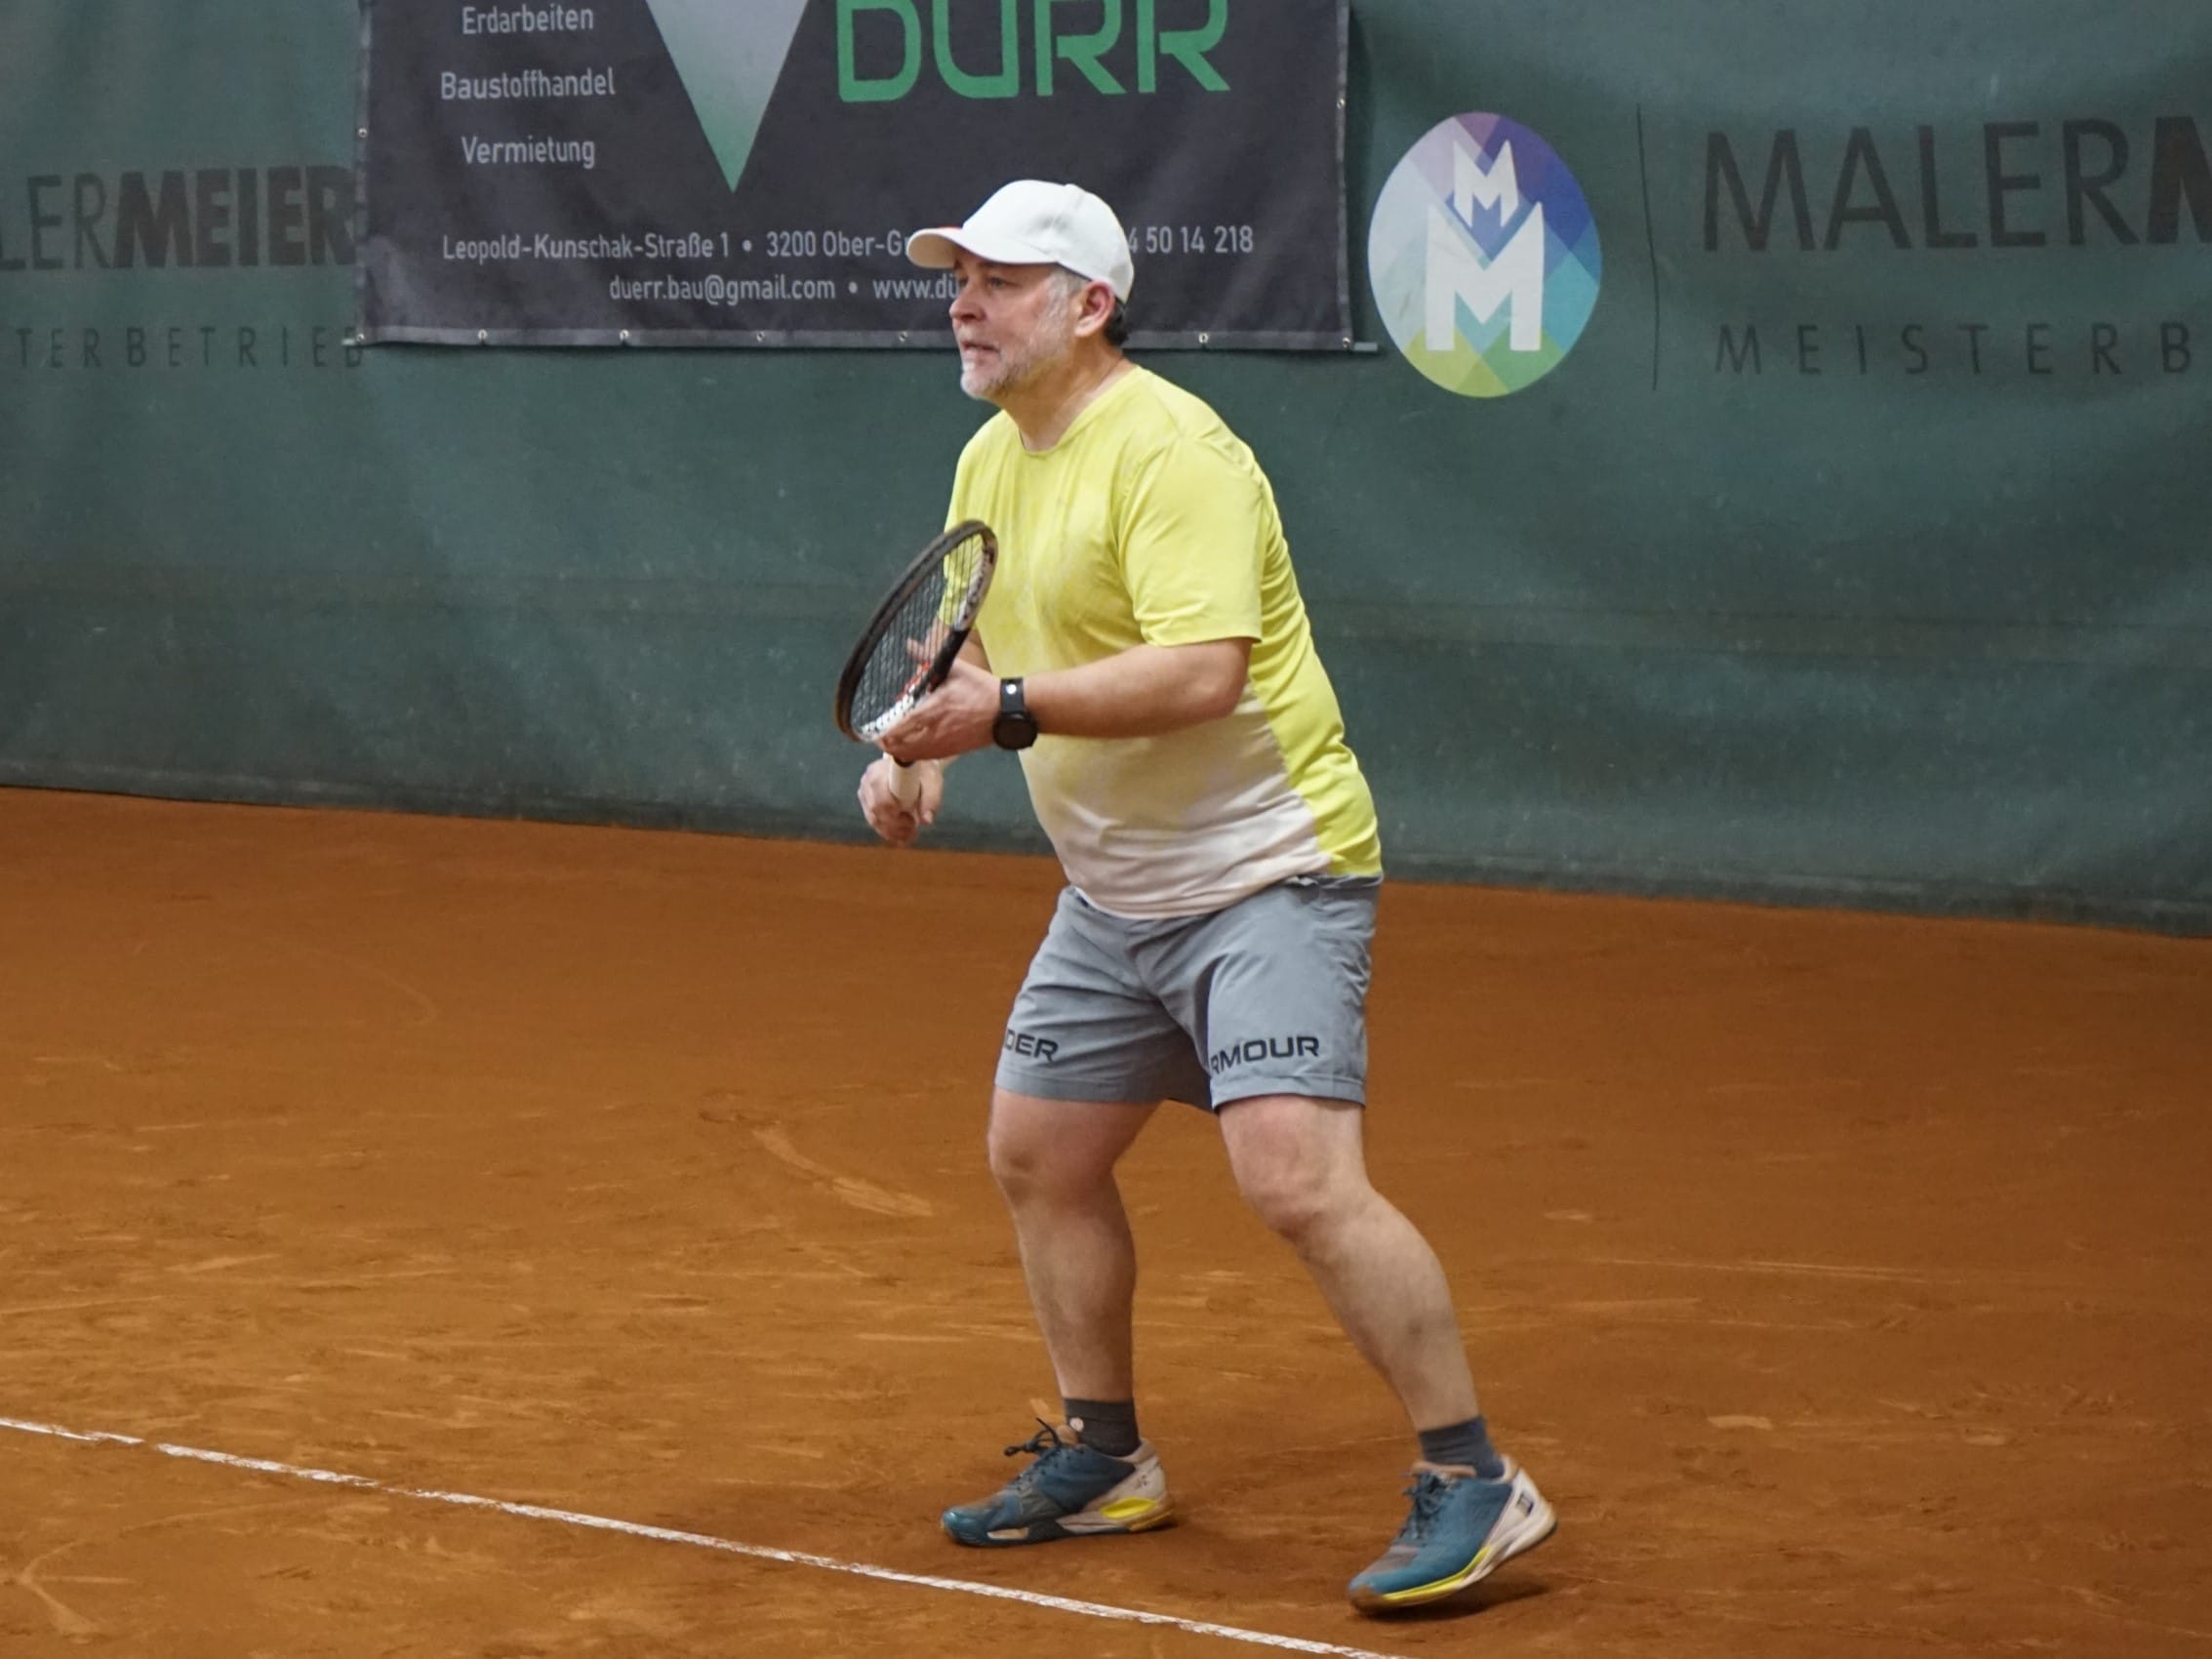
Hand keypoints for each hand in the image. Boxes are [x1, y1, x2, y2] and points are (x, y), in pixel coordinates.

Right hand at [857, 753, 941, 846]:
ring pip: (874, 819)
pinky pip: (874, 821)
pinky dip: (888, 832)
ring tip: (910, 836)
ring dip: (892, 832)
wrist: (914, 765)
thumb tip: (927, 821)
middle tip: (913, 832)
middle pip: (876, 812)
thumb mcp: (933, 781)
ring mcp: (865, 792)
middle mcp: (868, 781)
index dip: (895, 816)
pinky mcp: (866, 801)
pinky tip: (901, 837)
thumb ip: (931, 799)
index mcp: (881, 771)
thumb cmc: (923, 772)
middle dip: (895, 827)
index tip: (912, 821)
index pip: (881, 800)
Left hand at [878, 656, 998, 762]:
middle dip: (888, 744)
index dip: (884, 733)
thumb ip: (926, 658)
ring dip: (900, 751)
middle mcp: (934, 731)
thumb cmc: (981, 689)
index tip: (875, 731)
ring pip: (913, 755)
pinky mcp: (953, 751)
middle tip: (881, 738)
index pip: (899, 727)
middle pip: (902, 746)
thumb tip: (909, 644)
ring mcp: (944, 744)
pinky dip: (915, 755)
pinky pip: (927, 757)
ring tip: (892, 745)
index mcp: (932, 709)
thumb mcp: (954, 669)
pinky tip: (912, 749)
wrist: (1006, 712)